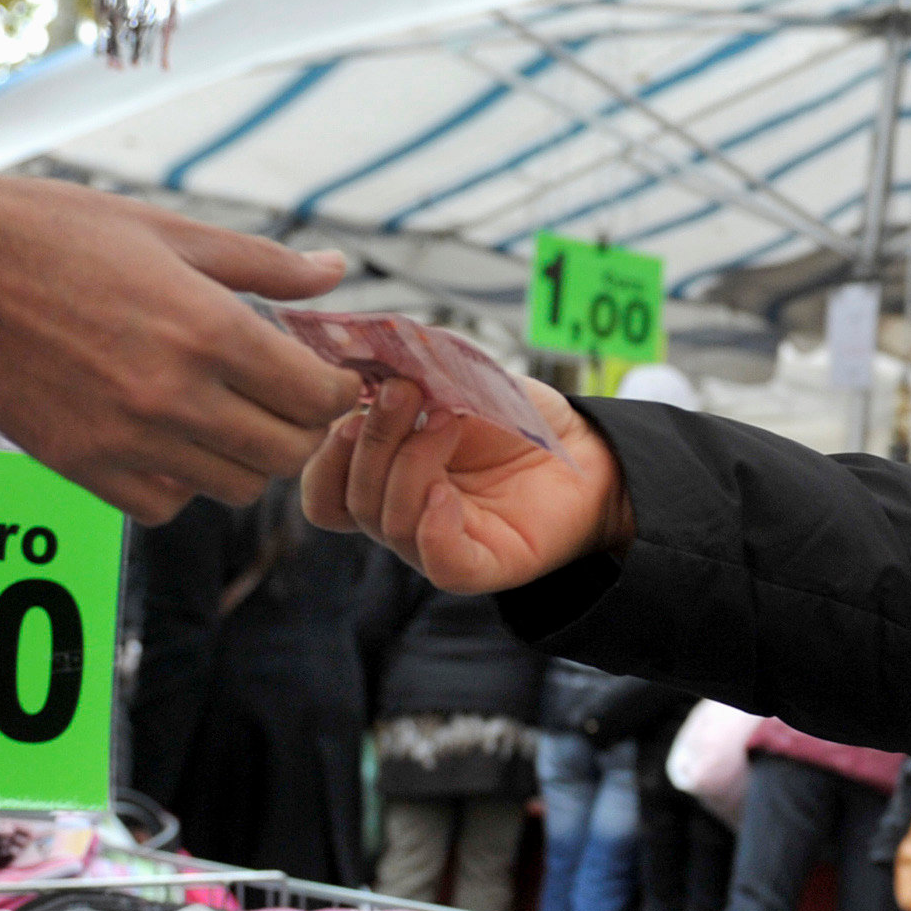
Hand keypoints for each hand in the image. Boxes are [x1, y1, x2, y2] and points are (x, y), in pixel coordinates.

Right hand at [0, 169, 355, 520]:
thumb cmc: (53, 232)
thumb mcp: (168, 230)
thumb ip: (262, 264)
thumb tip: (335, 272)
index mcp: (210, 330)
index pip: (317, 398)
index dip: (336, 390)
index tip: (327, 377)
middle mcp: (177, 396)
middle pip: (286, 454)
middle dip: (299, 429)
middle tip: (283, 399)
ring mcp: (128, 440)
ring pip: (232, 488)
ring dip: (242, 458)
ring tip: (223, 415)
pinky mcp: (81, 466)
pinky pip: (164, 505)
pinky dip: (179, 482)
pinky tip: (167, 439)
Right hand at [299, 375, 630, 591]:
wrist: (586, 449)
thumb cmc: (517, 419)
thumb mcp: (457, 379)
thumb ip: (412, 366)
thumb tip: (368, 345)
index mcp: (384, 479)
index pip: (324, 489)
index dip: (324, 453)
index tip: (348, 400)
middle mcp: (402, 516)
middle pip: (350, 500)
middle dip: (371, 439)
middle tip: (405, 392)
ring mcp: (439, 544)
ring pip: (389, 523)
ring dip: (410, 463)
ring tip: (449, 420)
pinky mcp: (483, 565)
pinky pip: (440, 562)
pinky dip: (434, 527)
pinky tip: (448, 492)